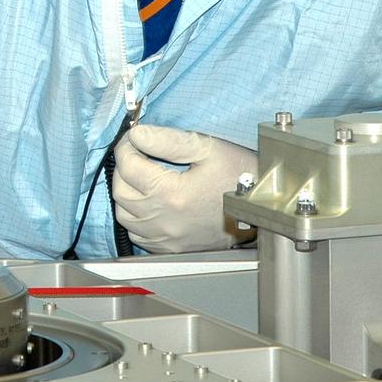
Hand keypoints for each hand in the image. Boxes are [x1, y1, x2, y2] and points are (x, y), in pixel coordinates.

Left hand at [112, 125, 256, 253]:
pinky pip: (136, 234)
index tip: (133, 137)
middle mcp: (164, 221)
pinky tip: (149, 201)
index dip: (126, 146)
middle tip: (135, 152)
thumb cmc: (240, 177)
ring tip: (141, 175)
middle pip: (120, 191)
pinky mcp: (169, 248)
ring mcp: (166, 238)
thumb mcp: (208, 148)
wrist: (261, 208)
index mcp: (172, 194)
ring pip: (124, 215)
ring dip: (127, 192)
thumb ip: (168, 140)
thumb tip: (139, 134)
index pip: (128, 166)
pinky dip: (135, 216)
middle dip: (123, 167)